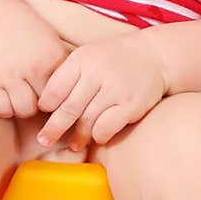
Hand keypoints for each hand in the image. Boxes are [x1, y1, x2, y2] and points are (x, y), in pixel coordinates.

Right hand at [0, 0, 72, 120]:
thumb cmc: (26, 29)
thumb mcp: (51, 42)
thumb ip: (60, 67)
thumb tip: (75, 93)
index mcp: (52, 57)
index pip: (66, 92)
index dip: (63, 97)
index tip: (59, 96)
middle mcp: (32, 67)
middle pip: (47, 105)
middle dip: (45, 105)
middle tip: (40, 97)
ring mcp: (10, 75)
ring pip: (24, 111)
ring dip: (25, 107)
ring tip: (23, 97)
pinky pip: (2, 109)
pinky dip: (6, 108)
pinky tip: (8, 97)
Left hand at [35, 32, 168, 148]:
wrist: (156, 55)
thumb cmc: (115, 59)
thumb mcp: (89, 56)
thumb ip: (69, 75)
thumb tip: (46, 106)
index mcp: (82, 60)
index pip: (55, 87)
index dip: (47, 104)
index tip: (44, 113)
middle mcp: (97, 74)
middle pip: (68, 108)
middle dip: (54, 129)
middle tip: (44, 140)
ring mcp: (115, 90)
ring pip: (86, 122)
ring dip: (78, 137)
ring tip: (74, 144)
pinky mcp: (130, 105)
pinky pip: (106, 128)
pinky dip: (99, 136)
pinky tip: (97, 137)